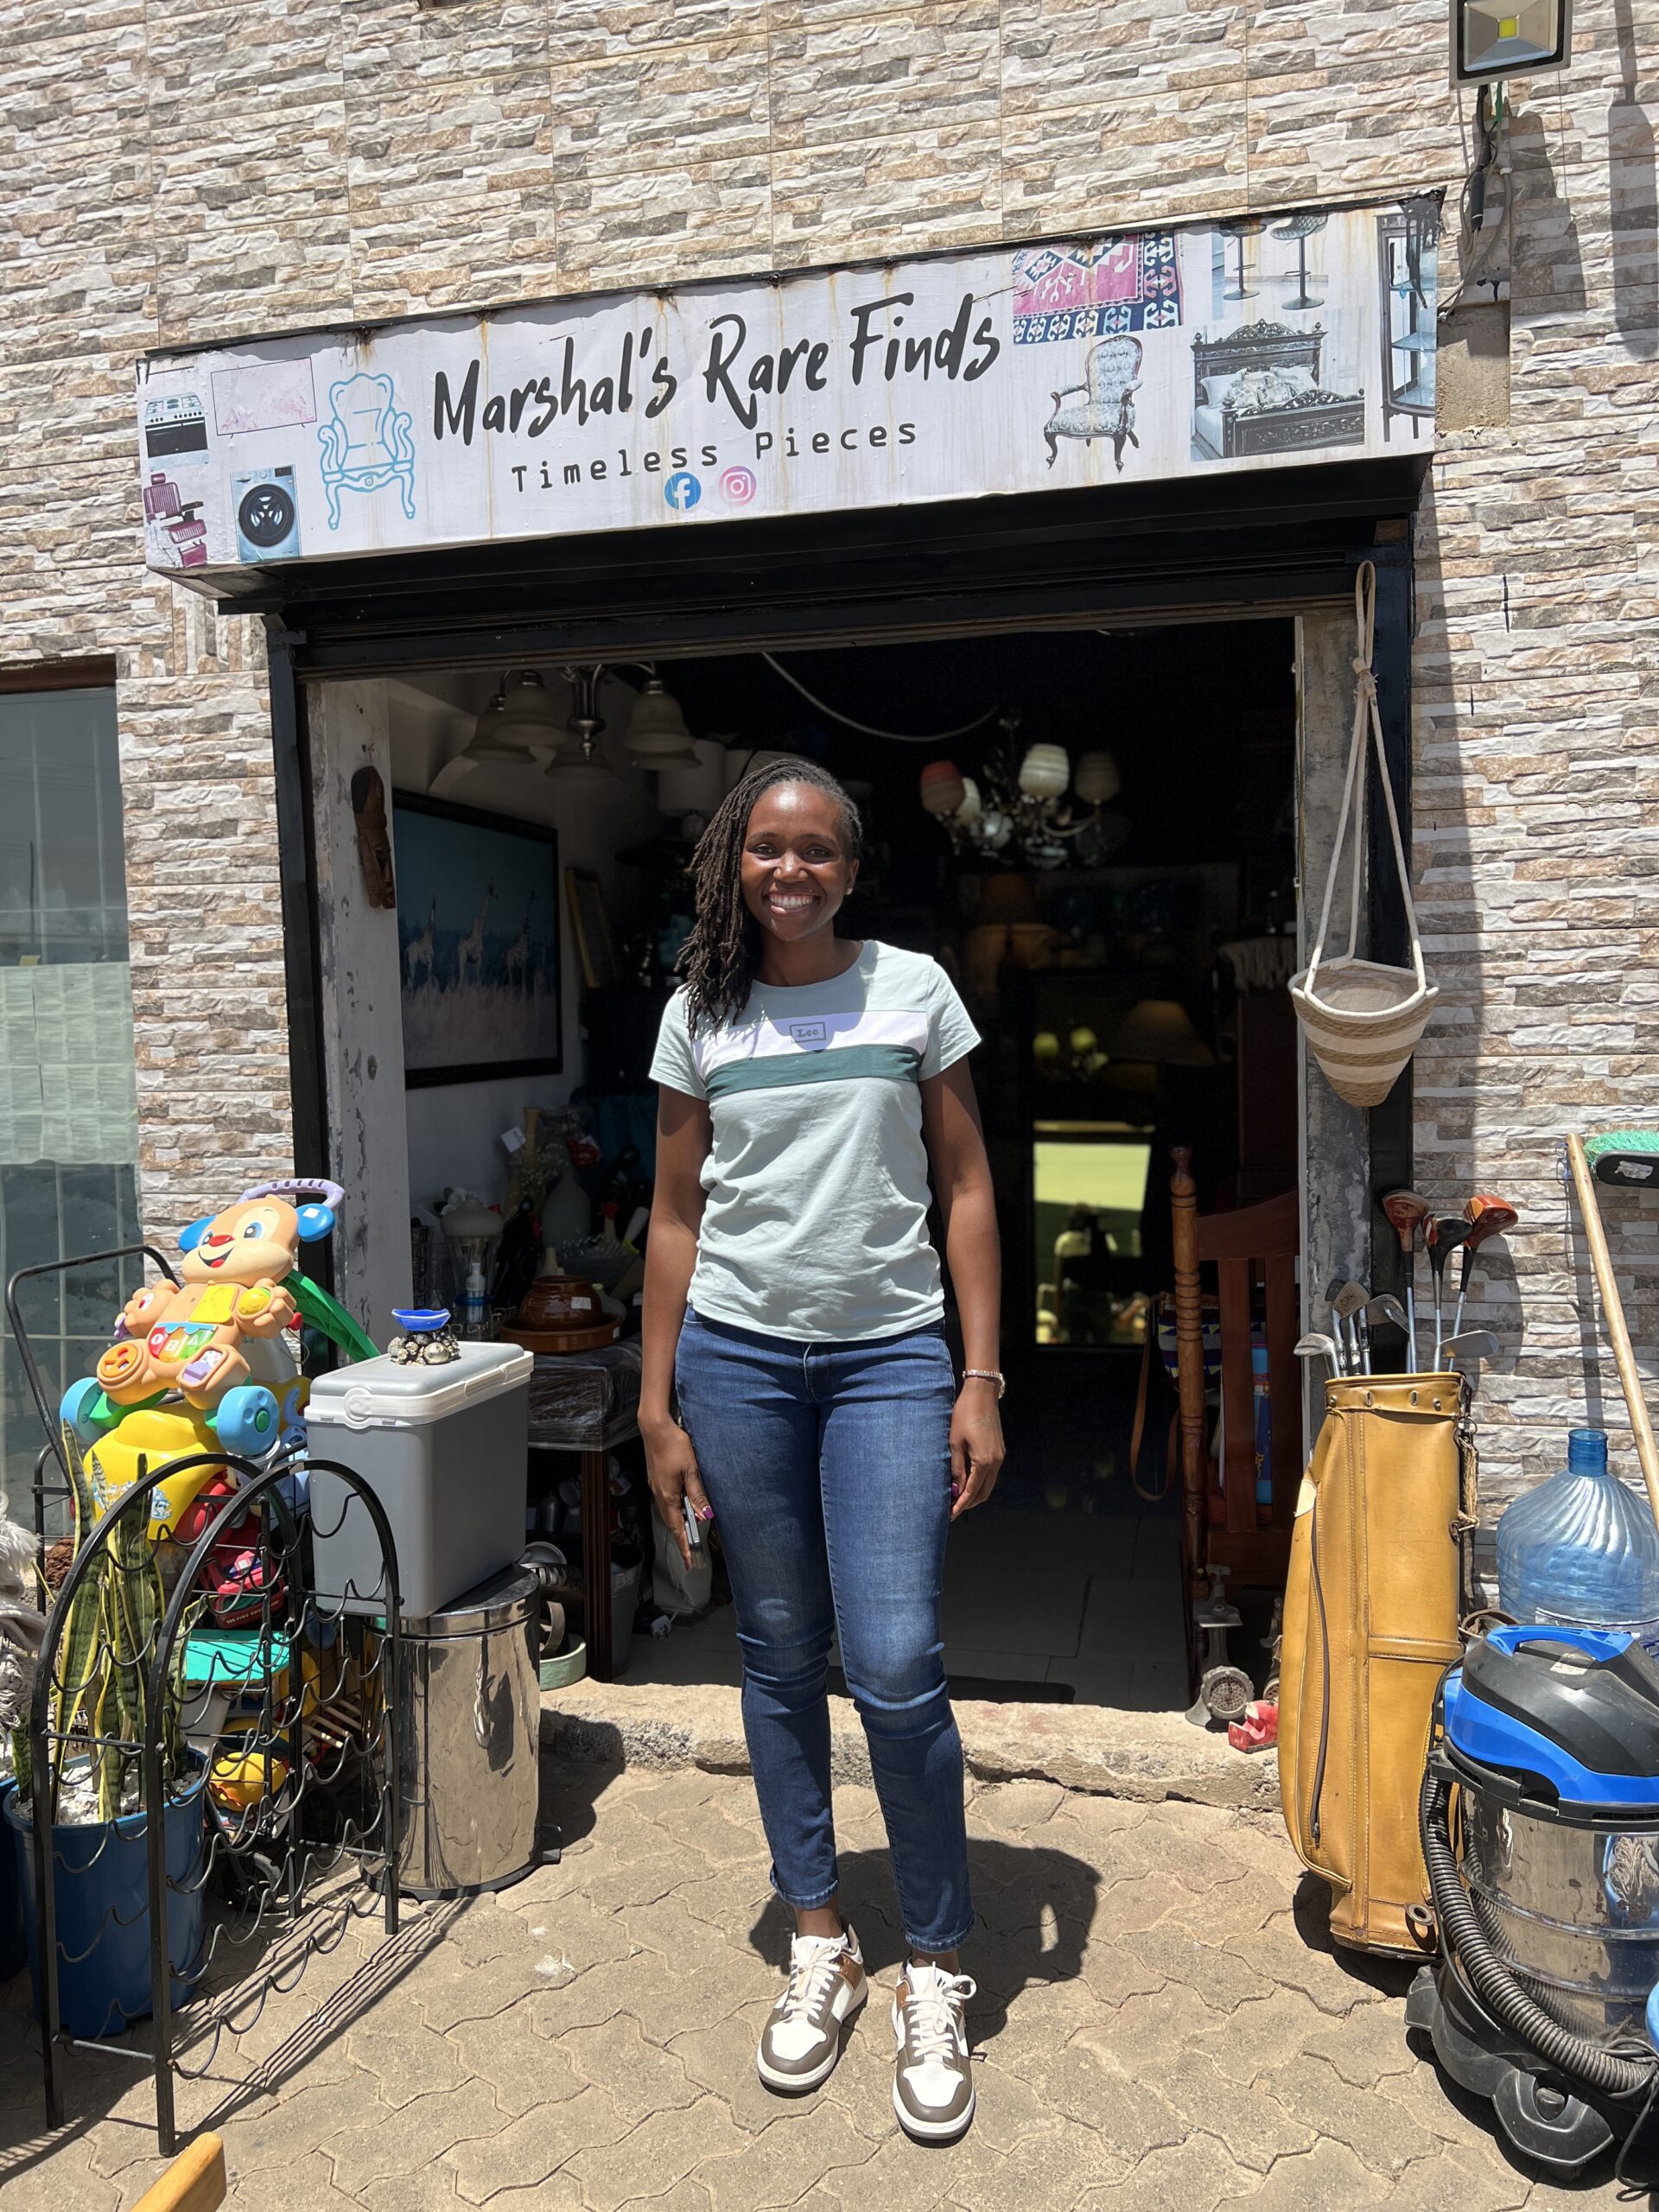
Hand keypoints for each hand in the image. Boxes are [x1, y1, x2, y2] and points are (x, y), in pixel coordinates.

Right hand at [643, 1415, 712, 1569]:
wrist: (655, 1427)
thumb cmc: (674, 1445)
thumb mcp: (691, 1470)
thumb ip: (697, 1493)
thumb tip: (705, 1515)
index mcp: (668, 1495)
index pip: (677, 1527)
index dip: (684, 1545)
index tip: (688, 1560)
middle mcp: (659, 1493)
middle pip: (671, 1521)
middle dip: (681, 1536)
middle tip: (692, 1548)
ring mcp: (655, 1486)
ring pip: (667, 1510)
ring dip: (678, 1521)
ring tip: (690, 1527)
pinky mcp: (655, 1478)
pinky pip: (665, 1499)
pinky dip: (674, 1507)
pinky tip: (682, 1503)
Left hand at [949, 1380, 1004, 1519]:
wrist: (982, 1394)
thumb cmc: (964, 1415)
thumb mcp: (955, 1442)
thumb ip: (956, 1468)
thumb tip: (955, 1489)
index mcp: (984, 1461)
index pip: (972, 1491)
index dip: (960, 1505)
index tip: (949, 1514)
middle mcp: (996, 1462)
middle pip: (984, 1493)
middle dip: (968, 1503)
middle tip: (952, 1509)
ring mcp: (1000, 1456)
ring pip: (988, 1484)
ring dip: (974, 1493)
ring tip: (957, 1498)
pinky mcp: (999, 1450)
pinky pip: (991, 1474)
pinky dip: (979, 1482)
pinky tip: (967, 1481)